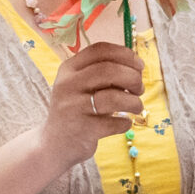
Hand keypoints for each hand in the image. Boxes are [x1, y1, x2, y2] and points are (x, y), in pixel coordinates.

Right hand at [38, 41, 144, 167]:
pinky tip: (124, 123)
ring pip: (114, 97)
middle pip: (109, 70)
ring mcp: (74, 108)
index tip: (139, 66)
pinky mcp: (83, 130)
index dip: (125, 54)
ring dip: (134, 102)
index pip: (100, 50)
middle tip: (140, 88)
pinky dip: (125, 122)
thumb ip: (102, 73)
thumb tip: (137, 66)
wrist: (54, 144)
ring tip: (136, 106)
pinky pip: (114, 123)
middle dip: (133, 78)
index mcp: (69, 69)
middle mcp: (68, 85)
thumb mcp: (80, 85)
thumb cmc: (76, 109)